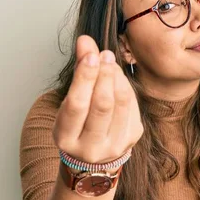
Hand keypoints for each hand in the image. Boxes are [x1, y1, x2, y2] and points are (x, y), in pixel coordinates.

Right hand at [53, 35, 143, 163]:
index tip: (90, 54)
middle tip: (104, 55)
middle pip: (102, 105)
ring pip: (121, 105)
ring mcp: (114, 146)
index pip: (77, 105)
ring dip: (117, 78)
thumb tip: (86, 42)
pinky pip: (132, 107)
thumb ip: (79, 73)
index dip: (85, 77)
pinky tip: (118, 76)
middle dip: (104, 75)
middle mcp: (90, 148)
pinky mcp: (132, 139)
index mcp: (67, 139)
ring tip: (110, 61)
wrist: (94, 157)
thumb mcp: (69, 104)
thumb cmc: (78, 124)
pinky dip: (125, 87)